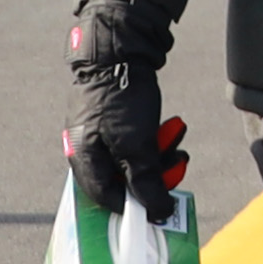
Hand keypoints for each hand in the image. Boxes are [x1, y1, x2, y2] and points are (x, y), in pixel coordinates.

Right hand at [64, 31, 171, 224]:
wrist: (119, 51)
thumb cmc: (121, 99)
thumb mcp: (136, 145)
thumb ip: (145, 181)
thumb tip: (158, 212)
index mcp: (83, 157)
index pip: (104, 197)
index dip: (133, 205)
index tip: (159, 206)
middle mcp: (87, 147)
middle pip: (124, 178)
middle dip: (155, 174)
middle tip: (178, 165)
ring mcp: (100, 132)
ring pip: (135, 158)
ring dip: (162, 154)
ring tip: (179, 143)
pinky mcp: (115, 119)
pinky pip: (139, 139)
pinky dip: (157, 138)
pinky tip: (173, 127)